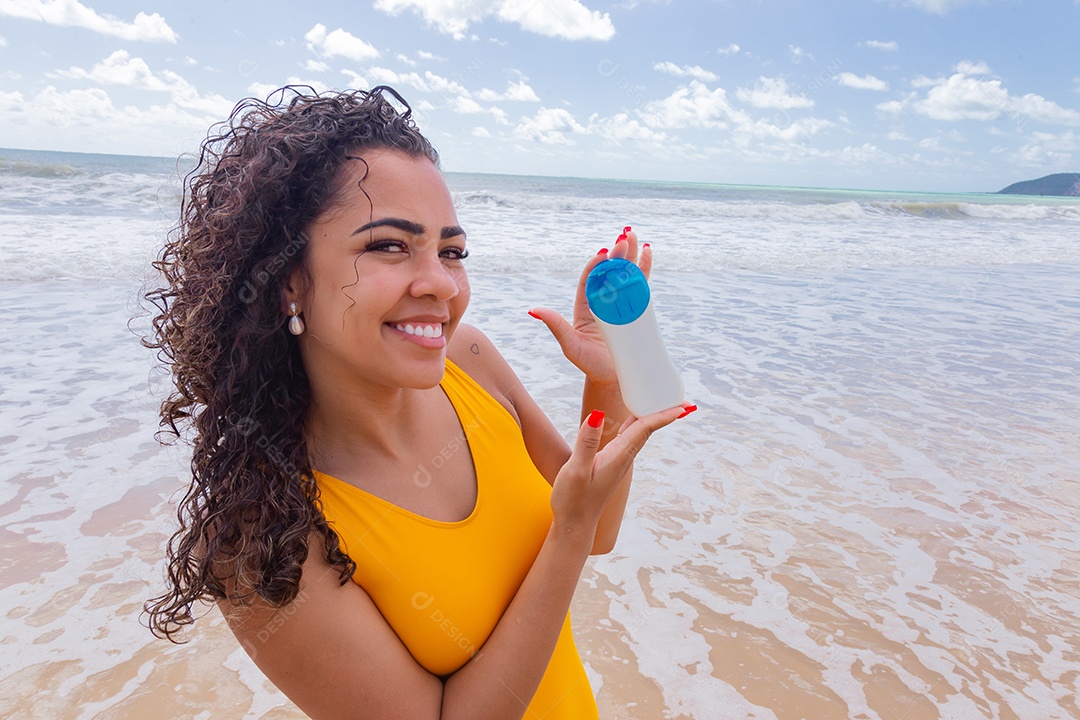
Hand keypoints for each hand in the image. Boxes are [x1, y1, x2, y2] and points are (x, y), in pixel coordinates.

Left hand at [529, 228, 651, 384]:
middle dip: (617, 254)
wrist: (613, 380)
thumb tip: (534, 310)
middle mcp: (604, 302)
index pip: (590, 280)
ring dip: (631, 256)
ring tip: (636, 238)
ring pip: (626, 275)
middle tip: (624, 237)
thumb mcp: (569, 344)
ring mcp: (621, 305)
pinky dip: (644, 270)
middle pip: (610, 272)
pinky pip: (641, 287)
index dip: (596, 266)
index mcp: (586, 307)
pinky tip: (648, 254)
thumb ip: (555, 325)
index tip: (603, 254)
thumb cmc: (589, 364)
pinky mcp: (636, 312)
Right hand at [549, 403, 686, 540]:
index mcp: (618, 457)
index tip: (684, 405)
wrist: (574, 526)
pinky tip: (633, 420)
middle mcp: (623, 459)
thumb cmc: (573, 501)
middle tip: (684, 401)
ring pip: (639, 434)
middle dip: (665, 415)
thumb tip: (598, 414)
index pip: (645, 429)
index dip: (663, 414)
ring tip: (663, 405)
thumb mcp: (576, 470)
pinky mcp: (611, 465)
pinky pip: (628, 439)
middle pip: (648, 430)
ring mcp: (618, 462)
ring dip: (652, 419)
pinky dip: (636, 426)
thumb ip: (587, 442)